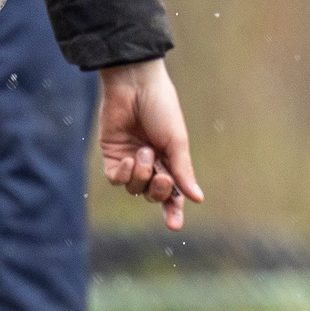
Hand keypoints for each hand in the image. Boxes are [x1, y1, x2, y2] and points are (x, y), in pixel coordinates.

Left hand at [99, 59, 202, 228]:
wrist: (135, 84)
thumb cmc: (161, 109)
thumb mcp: (177, 142)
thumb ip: (183, 171)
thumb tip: (197, 199)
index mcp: (170, 160)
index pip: (172, 193)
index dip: (173, 210)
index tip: (174, 226)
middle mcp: (151, 163)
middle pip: (153, 194)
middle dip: (159, 190)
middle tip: (162, 176)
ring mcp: (130, 160)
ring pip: (134, 188)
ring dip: (141, 174)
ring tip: (143, 151)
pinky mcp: (112, 156)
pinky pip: (116, 179)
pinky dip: (123, 173)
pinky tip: (129, 157)